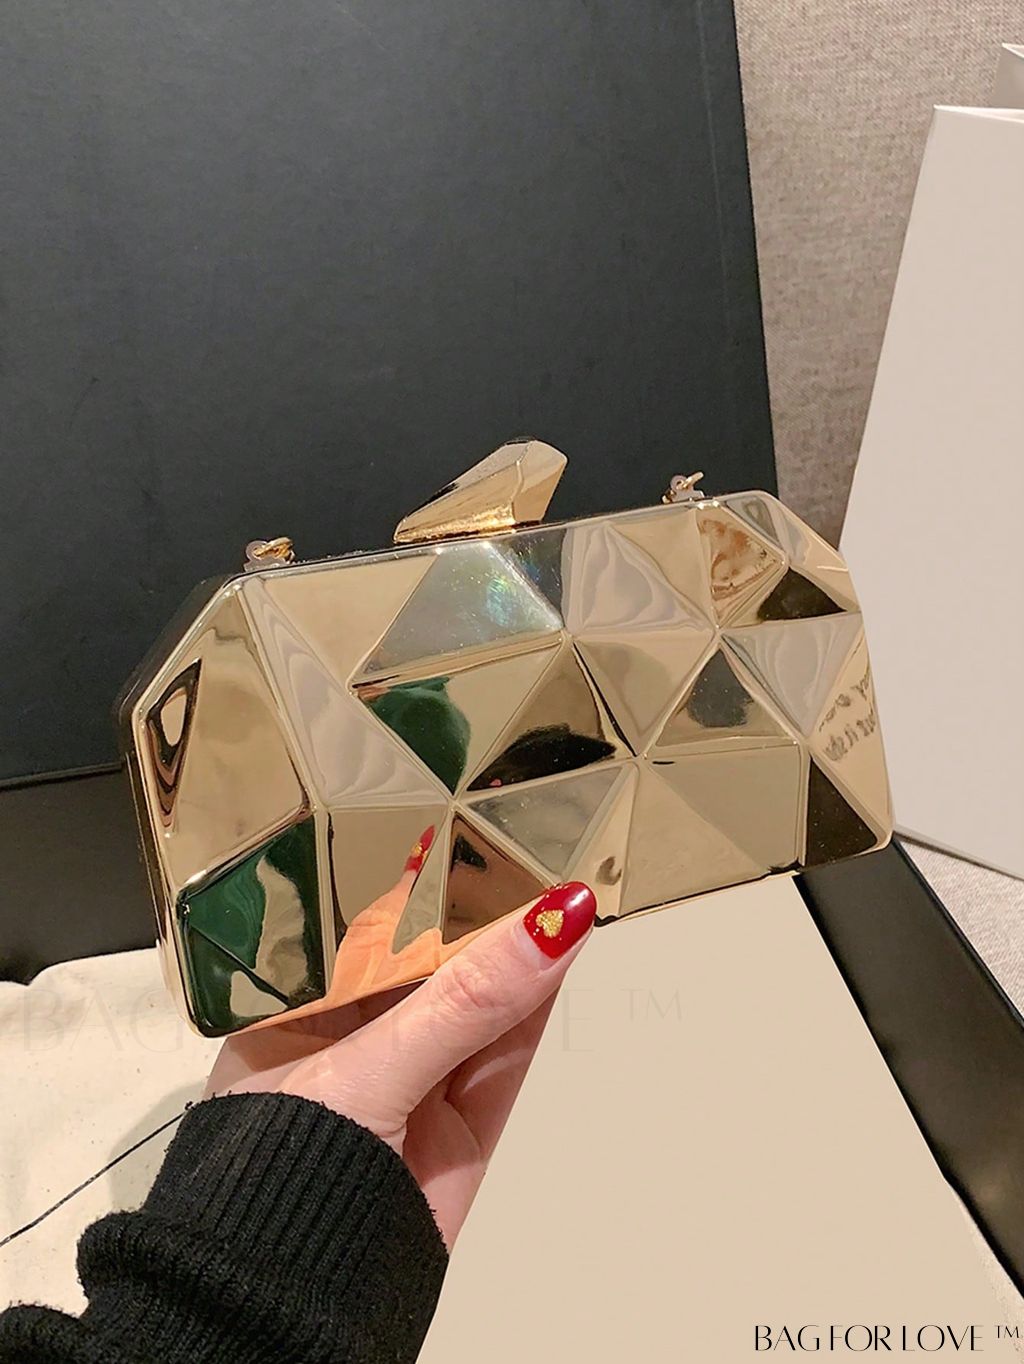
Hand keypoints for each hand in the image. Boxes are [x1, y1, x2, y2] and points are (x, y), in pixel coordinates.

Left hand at [206, 881, 595, 1247]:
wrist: (295, 1304)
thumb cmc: (279, 1180)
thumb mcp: (369, 1069)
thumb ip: (464, 1001)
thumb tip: (546, 927)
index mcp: (297, 1014)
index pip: (367, 933)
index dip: (422, 891)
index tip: (472, 845)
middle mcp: (353, 1045)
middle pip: (431, 967)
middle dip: (479, 920)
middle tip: (531, 856)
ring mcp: (411, 1085)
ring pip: (476, 1008)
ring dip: (519, 956)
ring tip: (561, 890)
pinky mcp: (460, 1126)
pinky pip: (504, 1054)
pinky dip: (534, 1006)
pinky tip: (558, 951)